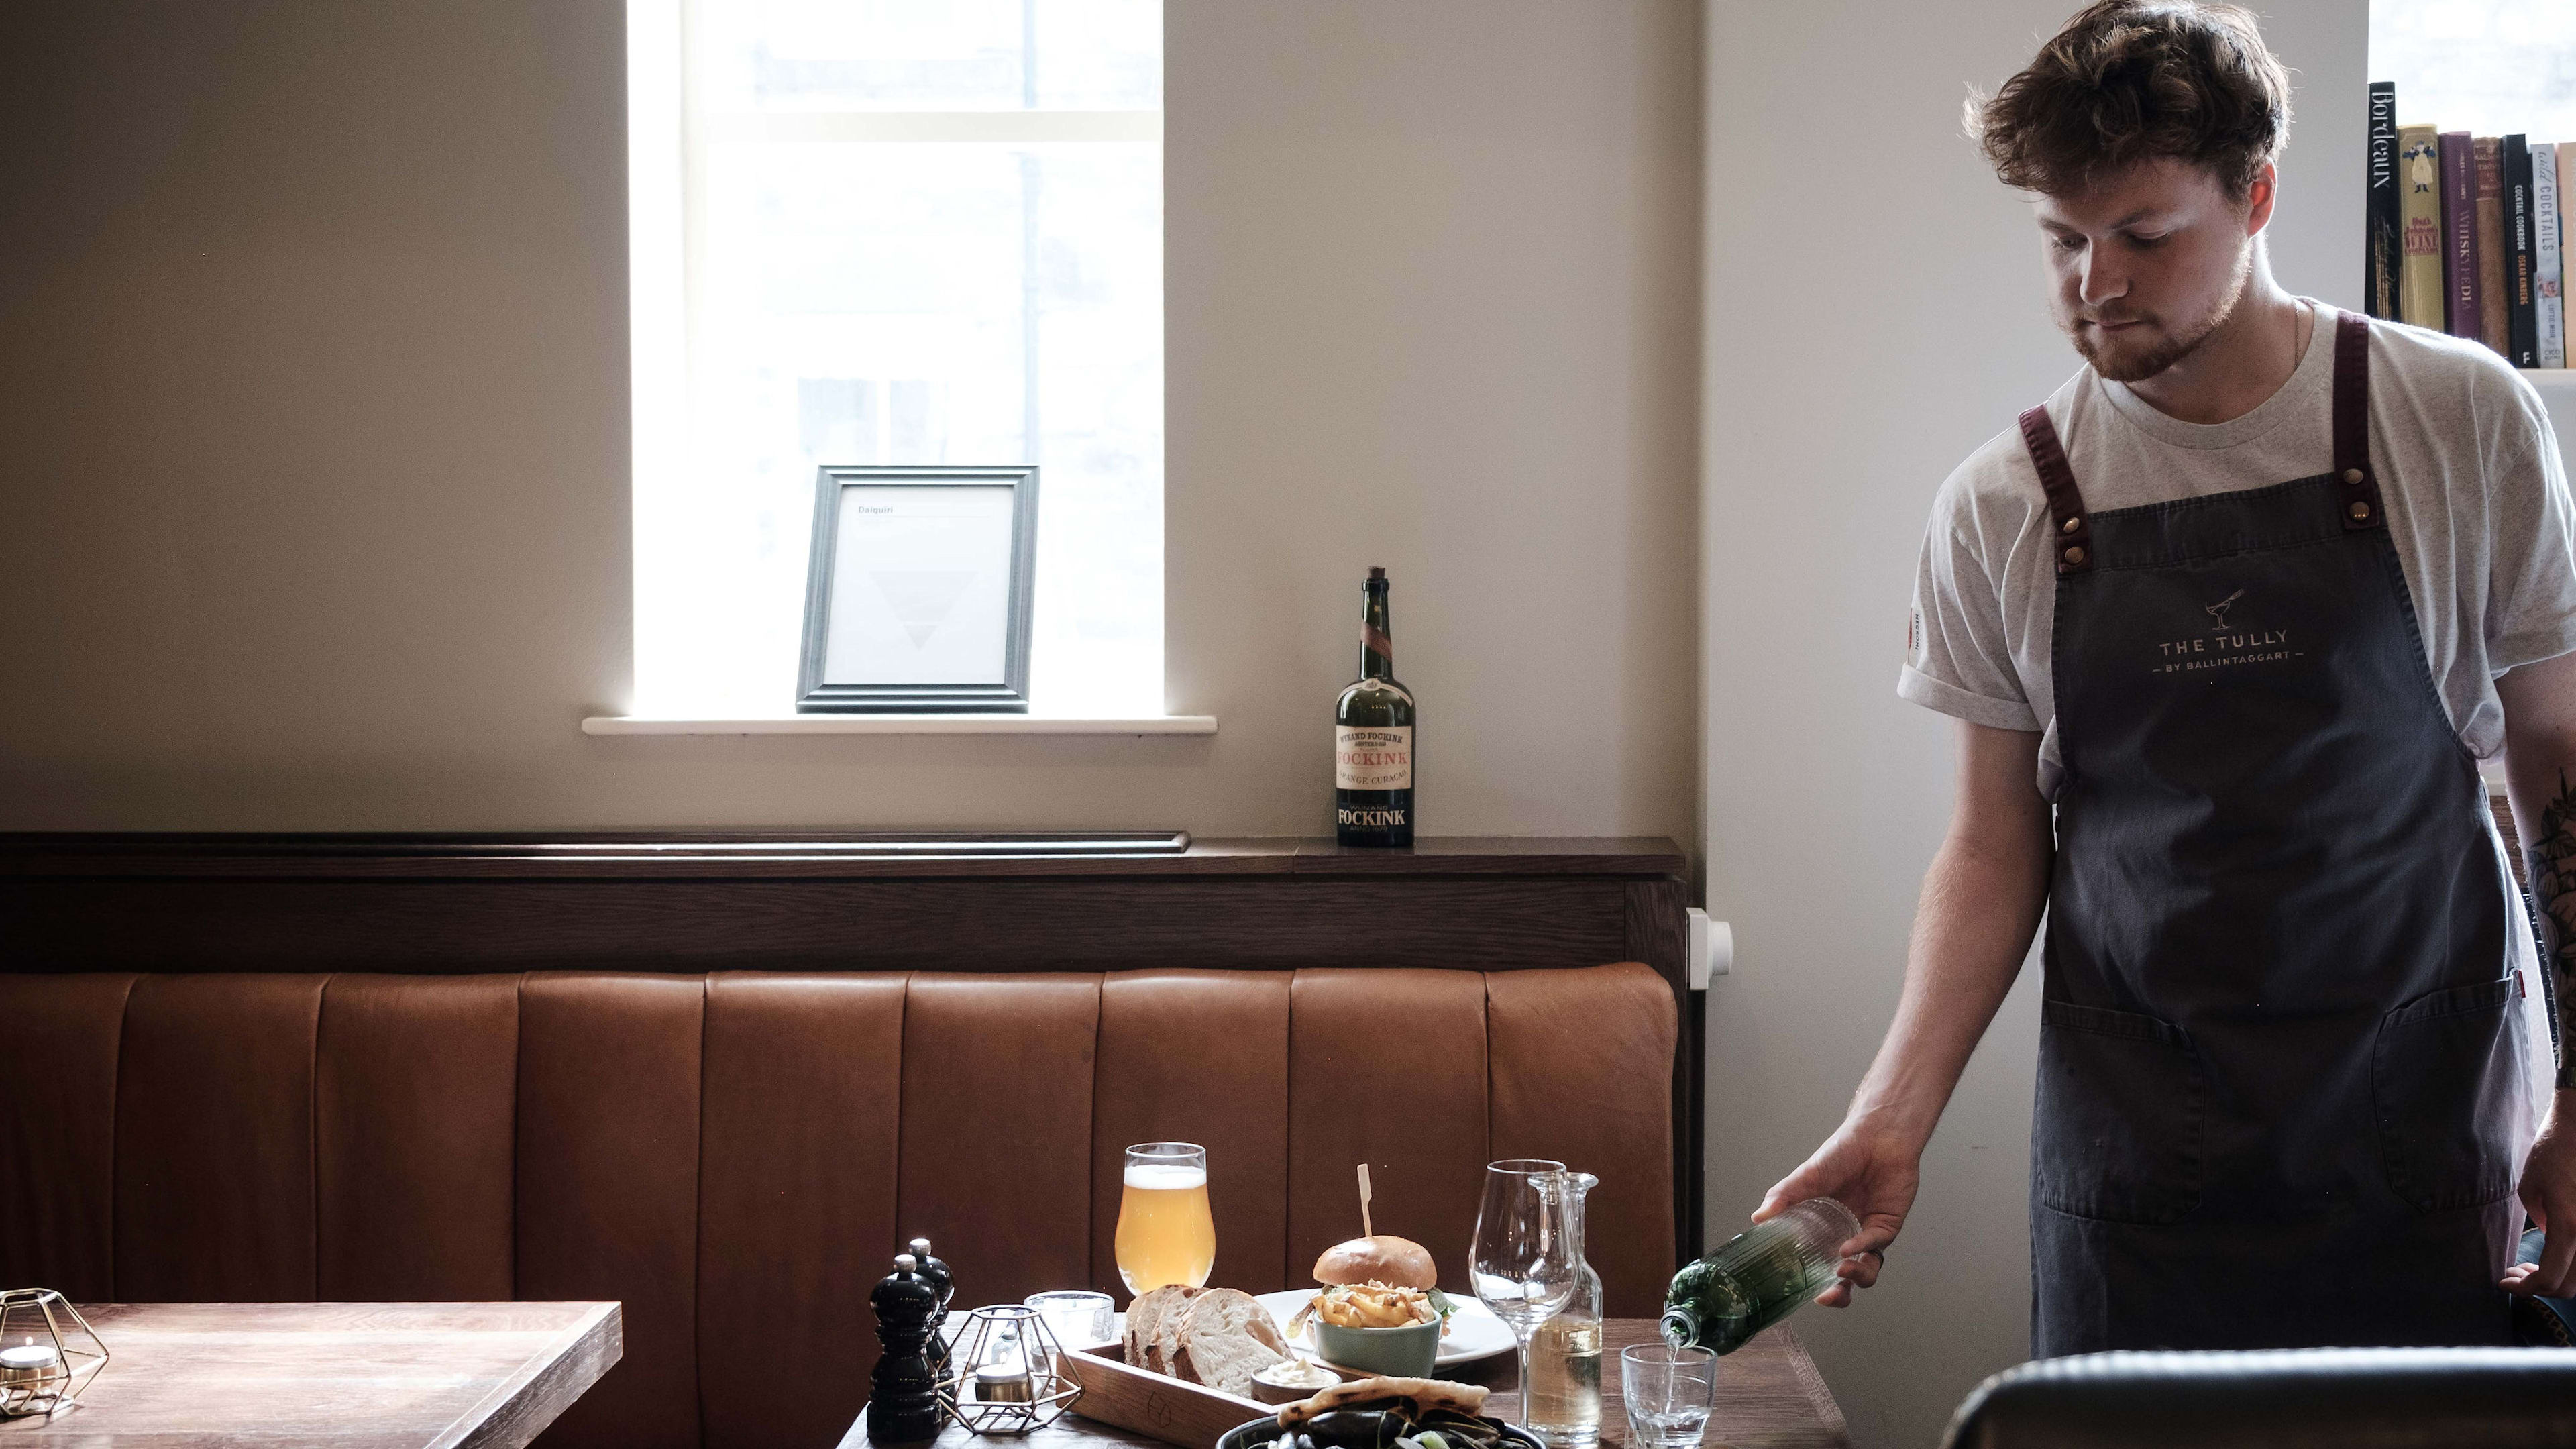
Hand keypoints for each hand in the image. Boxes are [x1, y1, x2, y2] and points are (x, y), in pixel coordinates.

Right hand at [1754, 1122, 1921, 1307]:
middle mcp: (1845, 1235)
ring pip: (1866, 1269)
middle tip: (1827, 1297)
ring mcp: (1868, 1233)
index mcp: (1822, 1228)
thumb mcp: (1806, 1176)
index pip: (1816, 1265)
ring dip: (1855, 1277)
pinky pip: (1876, 1246)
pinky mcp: (1887, 1226)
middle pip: (1844, 1277)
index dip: (1811, 1284)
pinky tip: (1850, 1248)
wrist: (1877, 1137)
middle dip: (1838, 1294)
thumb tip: (1758, 1217)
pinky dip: (1862, 1249)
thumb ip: (1784, 1196)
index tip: (1802, 1295)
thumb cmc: (1842, 1153)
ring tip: (1841, 1270)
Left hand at [2506, 1094, 2575, 1296]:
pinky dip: (2570, 1264)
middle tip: (2514, 1274)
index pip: (2550, 1277)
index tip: (2503, 1282)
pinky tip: (2551, 1253)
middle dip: (2538, 1287)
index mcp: (2570, 1226)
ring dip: (2556, 1279)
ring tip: (2529, 1267)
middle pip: (2570, 1286)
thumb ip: (2541, 1222)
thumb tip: (2550, 1239)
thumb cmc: (2555, 1152)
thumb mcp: (2531, 1188)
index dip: (2525, 1288)